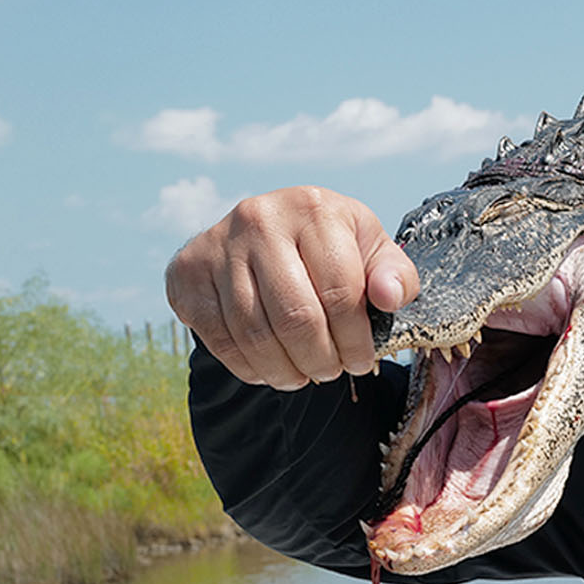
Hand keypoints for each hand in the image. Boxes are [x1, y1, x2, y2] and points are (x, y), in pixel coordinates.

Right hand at [165, 187, 419, 389]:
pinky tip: (271, 369)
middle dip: (321, 359)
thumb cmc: (331, 246)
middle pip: (295, 317)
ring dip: (286, 370)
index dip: (356, 340)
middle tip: (332, 372)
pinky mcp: (187, 273)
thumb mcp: (372, 250)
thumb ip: (395, 275)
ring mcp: (218, 244)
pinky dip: (249, 367)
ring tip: (305, 375)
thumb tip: (390, 297)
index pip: (341, 292)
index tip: (362, 360)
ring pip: (254, 333)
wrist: (264, 229)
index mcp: (314, 208)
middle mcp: (260, 219)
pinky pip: (218, 338)